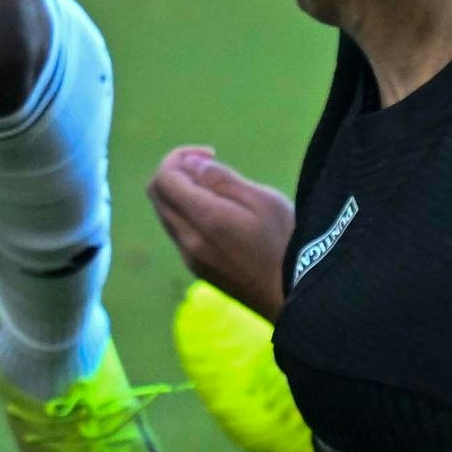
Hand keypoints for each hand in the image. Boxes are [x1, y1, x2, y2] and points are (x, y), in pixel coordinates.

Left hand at [149, 146, 296, 322]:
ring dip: (180, 193)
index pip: (164, 179)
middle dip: (175, 172)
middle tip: (209, 166)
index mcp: (203, 219)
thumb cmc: (287, 243)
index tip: (210, 154)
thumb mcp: (262, 200)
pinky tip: (219, 214)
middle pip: (157, 195)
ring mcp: (190, 258)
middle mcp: (188, 240)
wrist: (294, 298)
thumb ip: (222, 180)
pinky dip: (186, 213)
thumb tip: (191, 165)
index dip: (178, 157)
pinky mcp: (198, 269)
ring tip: (218, 189)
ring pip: (166, 215)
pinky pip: (178, 232)